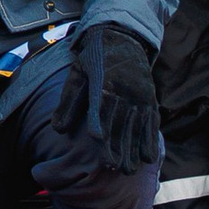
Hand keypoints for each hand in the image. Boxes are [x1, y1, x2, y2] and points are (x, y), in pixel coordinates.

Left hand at [82, 24, 159, 175]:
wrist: (122, 38)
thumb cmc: (92, 59)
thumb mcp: (77, 74)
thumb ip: (67, 102)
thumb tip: (56, 129)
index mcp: (104, 80)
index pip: (102, 104)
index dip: (100, 121)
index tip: (97, 140)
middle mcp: (125, 89)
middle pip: (121, 121)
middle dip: (117, 146)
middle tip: (112, 168)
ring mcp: (141, 94)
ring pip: (138, 126)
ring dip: (134, 149)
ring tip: (129, 170)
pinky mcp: (151, 99)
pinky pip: (152, 122)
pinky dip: (150, 140)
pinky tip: (148, 158)